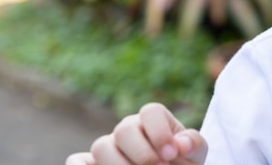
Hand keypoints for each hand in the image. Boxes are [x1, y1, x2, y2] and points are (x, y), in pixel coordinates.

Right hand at [65, 103, 206, 164]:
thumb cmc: (183, 162)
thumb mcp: (195, 153)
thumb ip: (193, 144)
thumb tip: (181, 144)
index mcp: (153, 119)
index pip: (151, 111)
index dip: (160, 132)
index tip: (172, 154)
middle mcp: (128, 129)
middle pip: (124, 129)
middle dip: (142, 153)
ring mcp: (109, 146)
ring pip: (101, 146)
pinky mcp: (90, 164)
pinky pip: (76, 161)